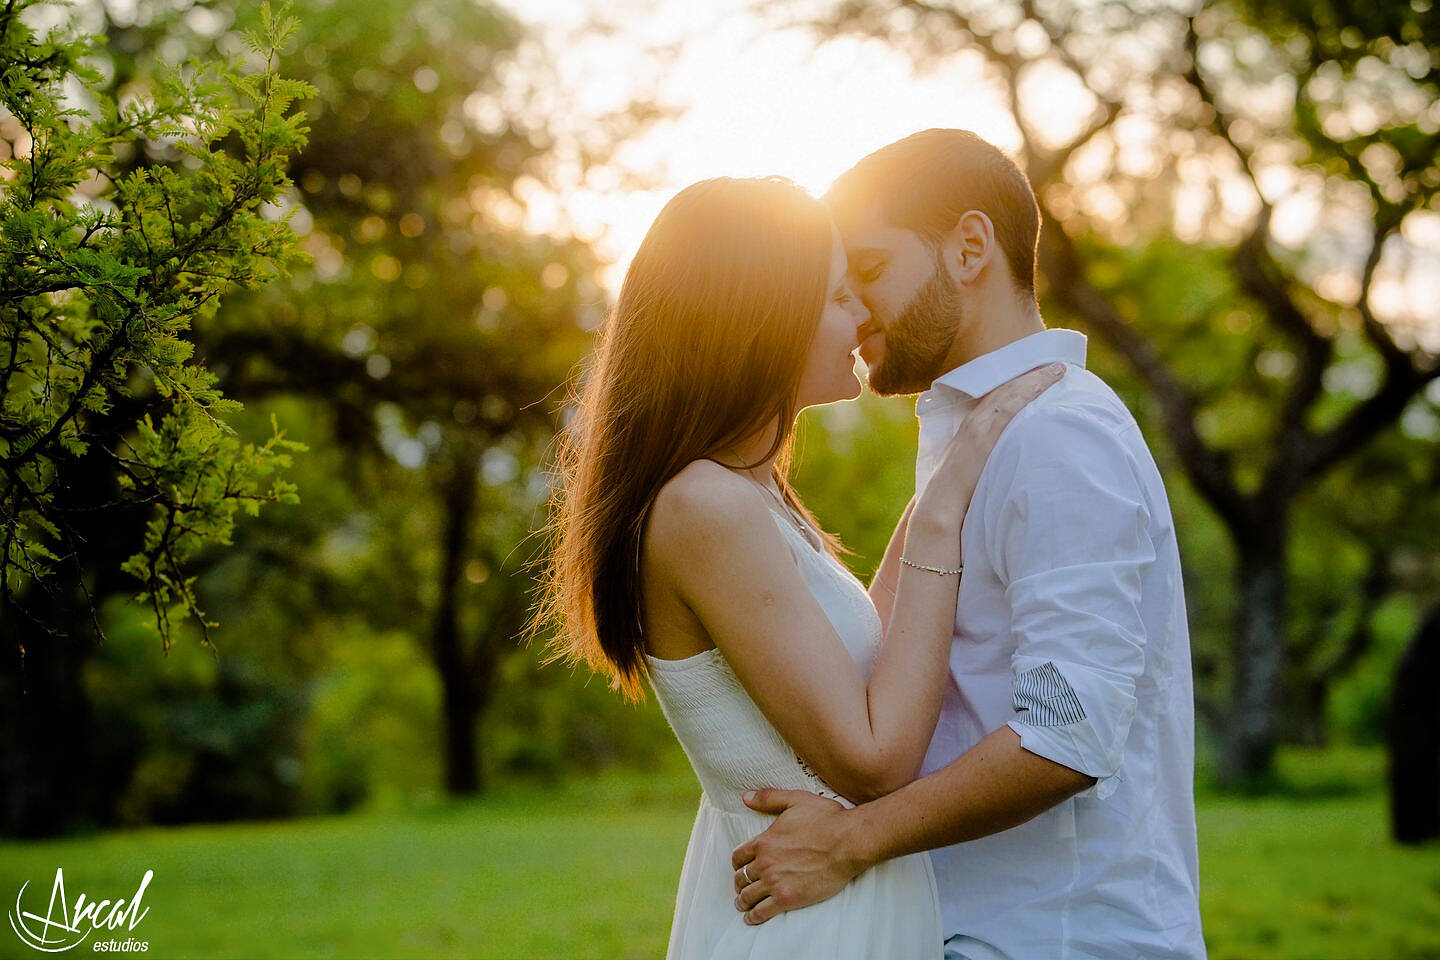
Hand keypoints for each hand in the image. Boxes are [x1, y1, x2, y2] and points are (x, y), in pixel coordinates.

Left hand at [729, 789, 867, 924]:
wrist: (848, 842)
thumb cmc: (826, 819)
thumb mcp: (795, 800)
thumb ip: (769, 798)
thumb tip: (746, 797)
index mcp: (764, 841)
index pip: (738, 857)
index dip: (737, 864)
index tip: (740, 868)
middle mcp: (765, 863)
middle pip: (740, 878)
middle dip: (739, 883)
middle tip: (742, 888)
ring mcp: (775, 882)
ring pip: (747, 896)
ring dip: (742, 901)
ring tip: (743, 905)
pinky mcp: (788, 899)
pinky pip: (762, 912)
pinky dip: (753, 917)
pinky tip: (752, 918)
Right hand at [914, 361, 1065, 527]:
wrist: (941, 504)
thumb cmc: (957, 493)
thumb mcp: (972, 467)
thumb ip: (986, 456)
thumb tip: (1006, 459)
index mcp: (970, 425)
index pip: (997, 395)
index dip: (1019, 382)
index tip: (1038, 374)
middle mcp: (973, 420)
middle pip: (1006, 388)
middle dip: (1032, 374)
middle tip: (1056, 365)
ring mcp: (978, 425)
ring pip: (1010, 391)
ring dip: (1035, 378)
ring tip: (1058, 369)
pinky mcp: (984, 435)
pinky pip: (1009, 405)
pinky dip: (1028, 391)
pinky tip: (1044, 382)